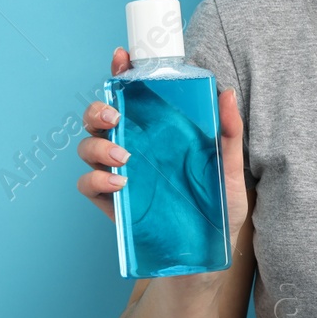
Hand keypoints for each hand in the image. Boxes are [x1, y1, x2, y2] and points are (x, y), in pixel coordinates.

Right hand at [76, 47, 250, 256]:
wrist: (204, 260)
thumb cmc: (217, 213)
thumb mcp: (229, 173)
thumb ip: (227, 136)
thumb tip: (226, 94)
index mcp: (159, 134)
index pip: (134, 97)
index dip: (122, 73)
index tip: (121, 57)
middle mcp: (134, 148)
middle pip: (100, 117)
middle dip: (99, 109)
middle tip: (115, 116)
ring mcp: (118, 174)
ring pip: (87, 146)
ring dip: (97, 144)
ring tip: (124, 157)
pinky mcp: (110, 202)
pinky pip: (87, 183)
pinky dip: (95, 180)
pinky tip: (119, 184)